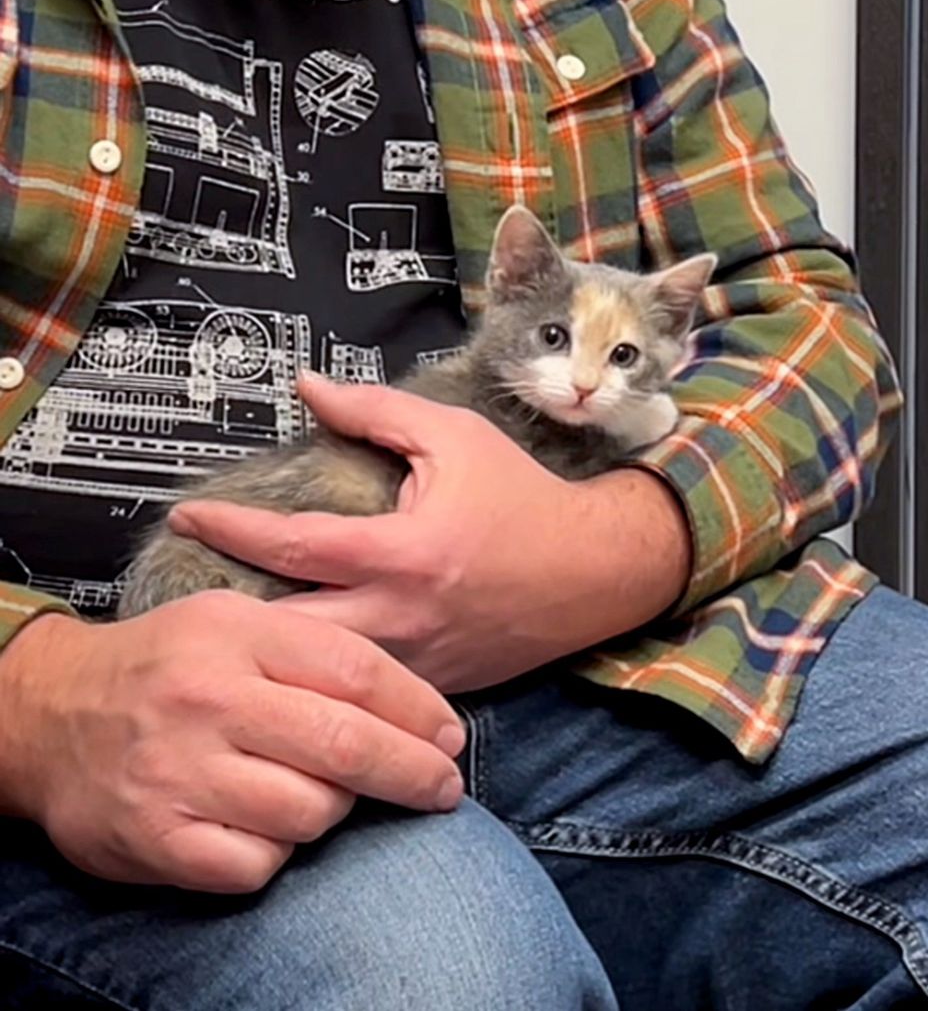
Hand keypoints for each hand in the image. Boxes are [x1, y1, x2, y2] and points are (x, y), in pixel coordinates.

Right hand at [0, 593, 464, 891]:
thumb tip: (412, 703)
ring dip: (334, 810)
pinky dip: (278, 852)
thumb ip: (314, 649)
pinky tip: (266, 824)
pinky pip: (258, 864)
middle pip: (345, 745)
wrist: (52, 712)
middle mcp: (209, 699)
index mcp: (237, 634)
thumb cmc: (167, 664)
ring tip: (321, 792)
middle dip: (412, 772)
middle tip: (442, 786)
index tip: (449, 735)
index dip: (417, 708)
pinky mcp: (156, 837)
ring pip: (310, 812)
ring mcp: (180, 772)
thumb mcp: (233, 621)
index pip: (356, 671)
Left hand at [169, 377, 692, 692]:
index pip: (292, 546)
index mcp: (401, 553)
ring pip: (320, 677)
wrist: (593, 570)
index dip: (230, 528)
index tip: (185, 514)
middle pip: (287, 636)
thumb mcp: (453, 436)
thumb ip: (375, 412)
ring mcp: (416, 662)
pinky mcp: (433, 684)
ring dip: (268, 656)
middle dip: (229, 620)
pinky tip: (293, 665)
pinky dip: (324, 677)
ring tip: (222, 635)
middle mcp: (401, 617)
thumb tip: (305, 387)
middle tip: (183, 598)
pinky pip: (364, 691)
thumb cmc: (520, 495)